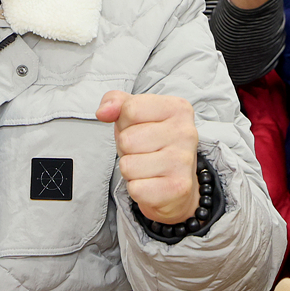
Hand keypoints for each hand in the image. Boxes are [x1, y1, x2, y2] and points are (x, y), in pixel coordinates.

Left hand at [98, 90, 199, 225]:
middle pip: (127, 140)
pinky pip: (135, 189)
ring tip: (147, 168)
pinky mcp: (178, 189)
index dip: (124, 123)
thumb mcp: (134, 115)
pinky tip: (152, 183)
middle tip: (143, 152)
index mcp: (178, 108)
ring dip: (131, 170)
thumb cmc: (151, 144)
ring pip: (128, 166)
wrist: (175, 185)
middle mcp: (186, 132)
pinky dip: (137, 189)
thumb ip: (115, 102)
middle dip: (126, 149)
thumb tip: (103, 112)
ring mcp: (183, 161)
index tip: (139, 129)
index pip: (130, 109)